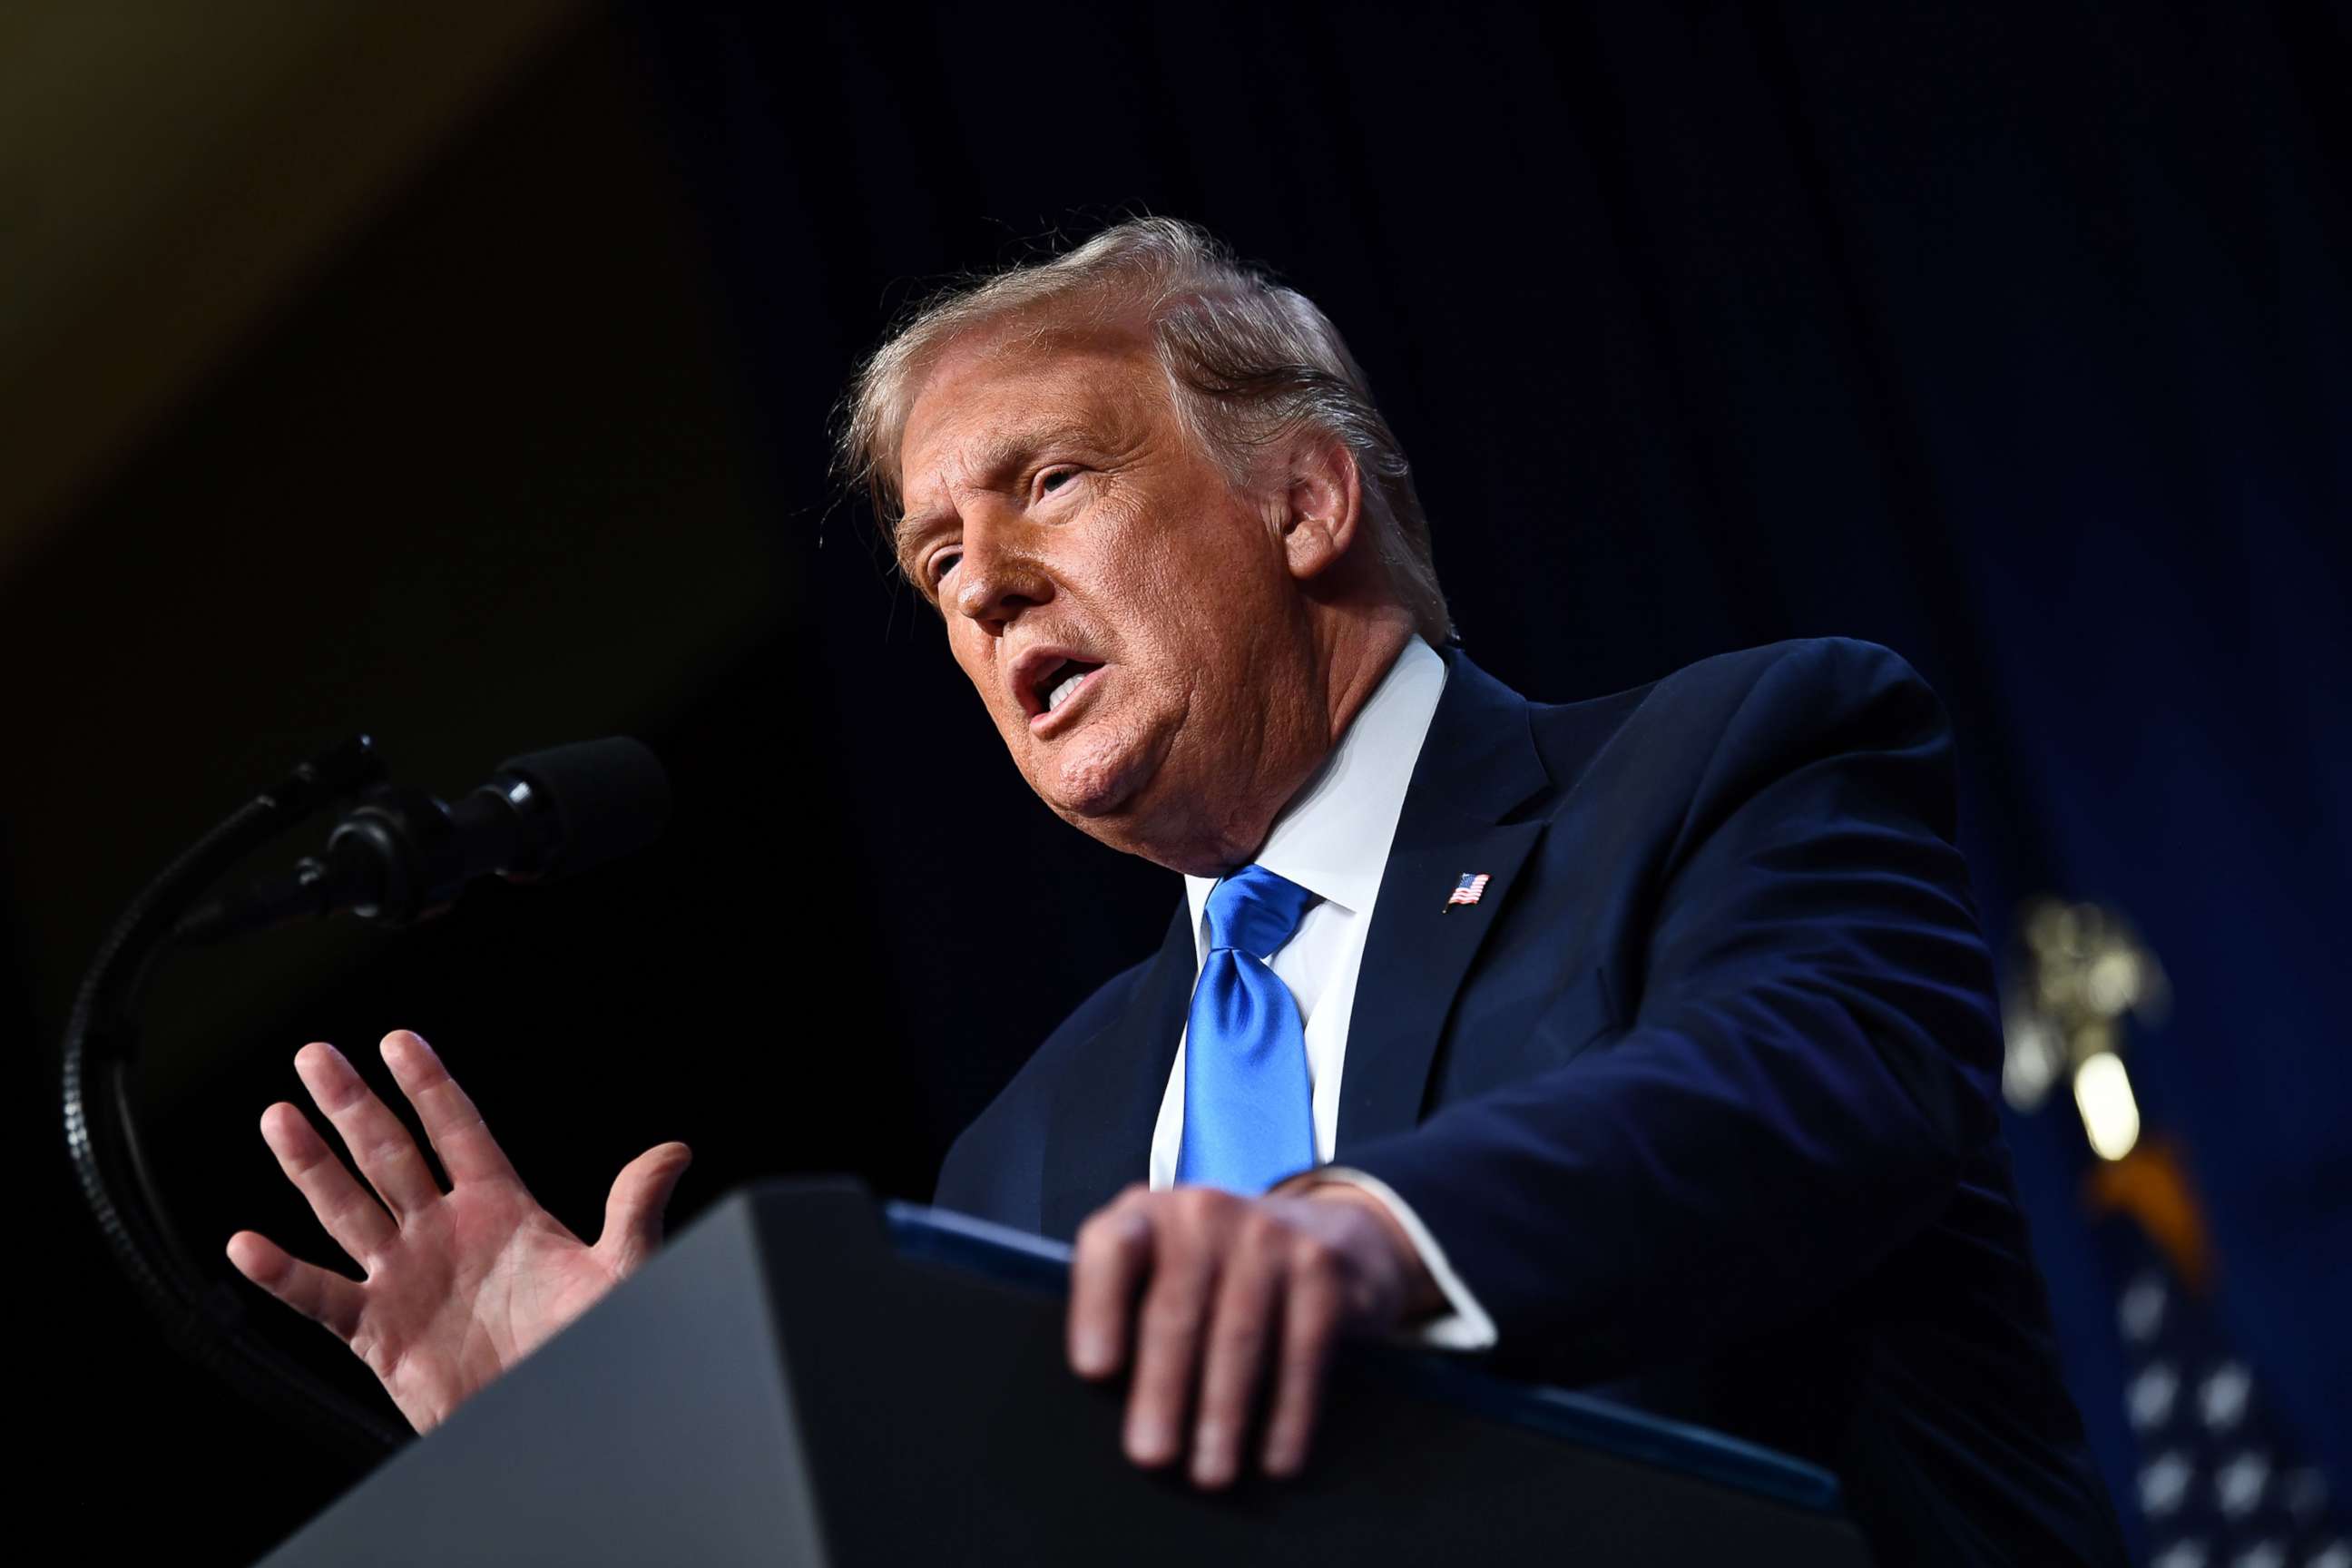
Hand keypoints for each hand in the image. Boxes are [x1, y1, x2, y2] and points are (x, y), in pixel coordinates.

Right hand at [226, 1029, 689, 1433]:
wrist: (554, 1419)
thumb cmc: (591, 1344)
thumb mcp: (620, 1271)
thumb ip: (635, 1208)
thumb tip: (675, 1151)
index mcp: (501, 1208)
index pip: (458, 1130)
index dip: (430, 1085)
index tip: (400, 1040)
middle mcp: (445, 1232)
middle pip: (390, 1154)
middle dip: (352, 1105)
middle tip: (316, 1054)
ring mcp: (406, 1277)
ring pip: (347, 1209)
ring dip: (310, 1166)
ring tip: (278, 1115)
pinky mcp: (378, 1331)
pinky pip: (320, 1296)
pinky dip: (282, 1274)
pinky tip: (248, 1245)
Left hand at [1066, 1182, 1443, 1489]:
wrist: (1325, 1237)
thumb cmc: (1216, 1276)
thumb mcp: (1165, 1267)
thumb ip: (1131, 1311)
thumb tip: (1113, 1407)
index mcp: (1146, 1215)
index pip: (1111, 1248)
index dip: (1098, 1307)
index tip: (1095, 1372)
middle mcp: (1204, 1213)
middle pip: (1175, 1310)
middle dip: (1162, 1390)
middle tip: (1151, 1456)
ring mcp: (1267, 1235)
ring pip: (1238, 1336)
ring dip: (1222, 1414)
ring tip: (1210, 1473)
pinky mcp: (1321, 1269)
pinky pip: (1301, 1351)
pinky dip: (1289, 1413)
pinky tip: (1276, 1459)